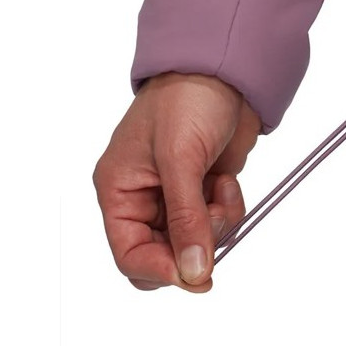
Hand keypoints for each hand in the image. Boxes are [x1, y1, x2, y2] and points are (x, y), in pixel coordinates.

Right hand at [93, 73, 260, 292]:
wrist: (224, 70)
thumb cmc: (186, 99)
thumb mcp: (181, 159)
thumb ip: (186, 219)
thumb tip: (192, 273)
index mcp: (118, 190)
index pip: (128, 255)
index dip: (160, 271)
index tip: (196, 276)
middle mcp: (141, 199)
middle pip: (162, 257)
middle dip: (193, 247)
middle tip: (215, 224)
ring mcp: (173, 198)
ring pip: (194, 246)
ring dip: (216, 224)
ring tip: (221, 187)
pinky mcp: (201, 194)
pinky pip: (216, 226)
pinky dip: (228, 210)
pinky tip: (226, 180)